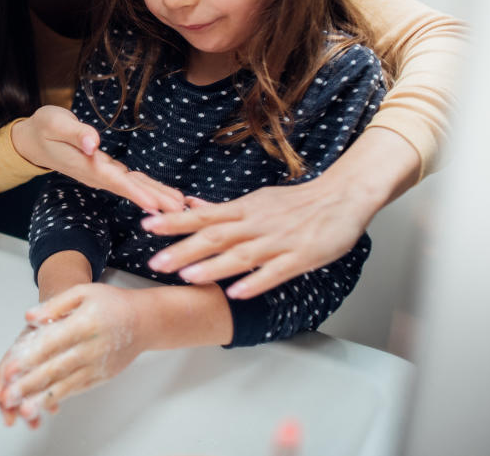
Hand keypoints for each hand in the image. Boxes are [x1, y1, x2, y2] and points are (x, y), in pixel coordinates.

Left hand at [0, 284, 144, 426]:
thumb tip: (29, 317)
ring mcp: (97, 365)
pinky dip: (57, 398)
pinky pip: (76, 389)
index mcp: (85, 323)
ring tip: (22, 408)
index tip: (9, 368)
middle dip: (29, 384)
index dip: (29, 357)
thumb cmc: (113, 303)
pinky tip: (42, 403)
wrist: (144, 321)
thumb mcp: (84, 291)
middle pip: (56, 368)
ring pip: (65, 384)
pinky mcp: (100, 377)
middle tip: (7, 396)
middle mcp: (92, 348)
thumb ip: (55, 304)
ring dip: (41, 397)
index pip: (52, 343)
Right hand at [12, 106, 183, 213]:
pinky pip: (129, 181)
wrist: (32, 140)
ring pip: (132, 186)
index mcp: (86, 164)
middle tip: (179, 210)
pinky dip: (147, 188)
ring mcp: (101, 174)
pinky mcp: (105, 170)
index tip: (155, 205)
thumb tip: (93, 143)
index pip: (114, 181)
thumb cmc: (43, 128)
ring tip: (179, 205)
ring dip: (155, 196)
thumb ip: (76, 133)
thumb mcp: (55, 124)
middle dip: (154, 199)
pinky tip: (161, 195)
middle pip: (129, 188)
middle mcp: (95, 174)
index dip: (135, 193)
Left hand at [143, 178, 371, 299]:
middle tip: (154, 263)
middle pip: (215, 236)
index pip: (203, 216)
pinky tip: (236, 293)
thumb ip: (223, 209)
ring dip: (213, 266)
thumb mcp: (257, 200)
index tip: (147, 226)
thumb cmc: (297, 202)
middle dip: (183, 250)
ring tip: (187, 277)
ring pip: (241, 255)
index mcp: (244, 210)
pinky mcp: (300, 257)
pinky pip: (274, 272)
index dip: (174, 222)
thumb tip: (191, 205)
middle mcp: (256, 224)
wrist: (342, 196)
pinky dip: (255, 282)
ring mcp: (277, 241)